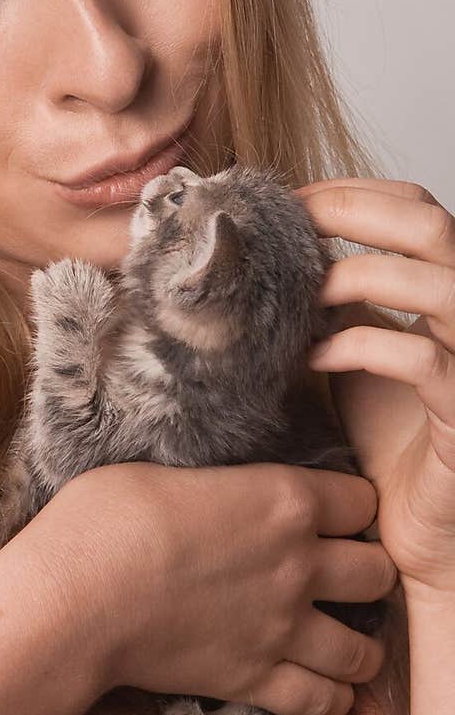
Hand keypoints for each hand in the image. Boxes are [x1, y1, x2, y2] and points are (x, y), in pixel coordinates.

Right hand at [4, 460, 394, 714]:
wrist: (75, 597)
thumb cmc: (105, 519)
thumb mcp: (166, 472)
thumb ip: (219, 484)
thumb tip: (219, 490)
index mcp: (282, 499)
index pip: (361, 500)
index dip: (349, 505)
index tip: (331, 512)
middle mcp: (298, 564)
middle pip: (378, 574)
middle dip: (365, 571)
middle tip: (337, 573)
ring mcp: (282, 628)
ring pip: (365, 649)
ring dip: (357, 641)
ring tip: (336, 634)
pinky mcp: (255, 680)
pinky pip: (324, 702)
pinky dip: (330, 696)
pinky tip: (317, 682)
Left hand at [294, 176, 454, 596]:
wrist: (412, 523)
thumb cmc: (388, 433)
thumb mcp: (355, 344)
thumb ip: (336, 295)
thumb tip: (276, 244)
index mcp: (446, 286)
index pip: (416, 204)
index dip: (351, 192)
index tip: (286, 203)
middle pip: (431, 223)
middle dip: (349, 211)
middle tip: (286, 228)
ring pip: (435, 283)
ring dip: (352, 276)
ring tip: (299, 294)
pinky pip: (420, 361)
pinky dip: (355, 346)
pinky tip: (310, 356)